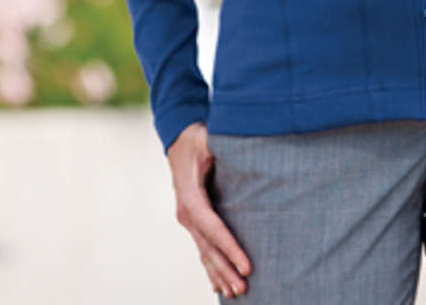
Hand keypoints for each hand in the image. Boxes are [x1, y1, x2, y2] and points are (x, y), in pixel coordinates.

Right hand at [167, 121, 252, 296]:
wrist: (178, 138)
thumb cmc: (196, 137)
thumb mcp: (206, 137)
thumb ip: (216, 144)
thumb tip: (233, 146)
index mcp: (191, 196)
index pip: (212, 227)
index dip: (229, 248)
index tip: (247, 265)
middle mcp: (186, 212)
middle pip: (208, 247)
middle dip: (226, 269)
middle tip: (244, 289)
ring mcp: (187, 219)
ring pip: (204, 252)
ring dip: (219, 273)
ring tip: (236, 293)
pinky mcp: (192, 220)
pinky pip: (202, 248)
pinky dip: (211, 267)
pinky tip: (218, 284)